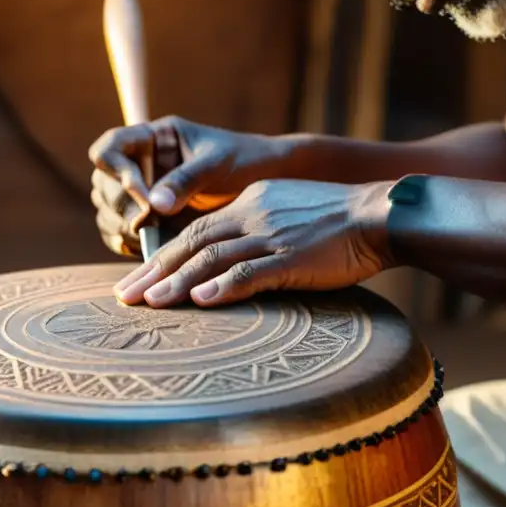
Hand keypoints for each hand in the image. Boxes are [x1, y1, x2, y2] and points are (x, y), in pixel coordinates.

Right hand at [89, 116, 290, 256]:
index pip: (110, 147)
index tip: (141, 191)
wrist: (267, 184)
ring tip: (148, 236)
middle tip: (146, 221)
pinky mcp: (151, 222)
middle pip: (104, 184)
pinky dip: (127, 243)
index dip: (115, 169)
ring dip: (121, 226)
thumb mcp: (216, 164)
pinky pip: (122, 234)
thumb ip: (186, 179)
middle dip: (120, 204)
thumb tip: (153, 205)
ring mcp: (142, 195)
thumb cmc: (244, 161)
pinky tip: (148, 250)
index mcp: (153, 140)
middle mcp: (141, 167)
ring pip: (108, 211)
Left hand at [114, 179, 392, 307]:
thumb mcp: (291, 212)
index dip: (164, 255)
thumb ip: (261, 229)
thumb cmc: (341, 220)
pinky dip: (222, 287)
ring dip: (176, 282)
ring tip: (149, 303)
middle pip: (191, 243)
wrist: (380, 213)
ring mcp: (271, 235)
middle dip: (155, 271)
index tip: (141, 277)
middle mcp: (253, 214)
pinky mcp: (292, 257)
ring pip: (212, 258)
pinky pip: (250, 272)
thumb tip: (236, 259)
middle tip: (125, 296)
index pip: (196, 230)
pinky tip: (199, 301)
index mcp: (251, 203)